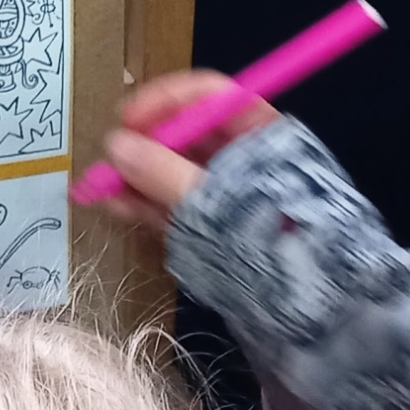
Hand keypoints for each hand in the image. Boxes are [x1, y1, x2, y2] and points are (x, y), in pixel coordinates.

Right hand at [86, 71, 276, 234]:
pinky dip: (143, 204)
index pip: (210, 98)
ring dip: (135, 177)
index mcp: (261, 138)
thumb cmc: (275, 246)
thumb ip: (164, 174)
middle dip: (142, 144)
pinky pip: (173, 206)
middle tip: (107, 158)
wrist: (312, 311)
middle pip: (186, 136)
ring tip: (98, 187)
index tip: (127, 117)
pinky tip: (113, 205)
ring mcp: (224, 196)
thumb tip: (115, 144)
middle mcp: (241, 160)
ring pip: (173, 172)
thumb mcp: (217, 205)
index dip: (167, 101)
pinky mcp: (211, 227)